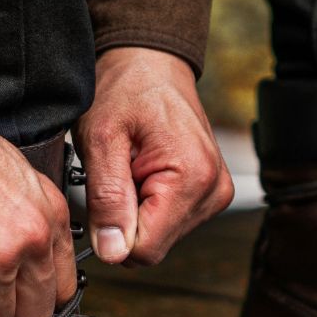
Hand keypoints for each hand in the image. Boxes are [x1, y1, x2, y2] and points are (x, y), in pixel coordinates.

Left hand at [75, 47, 233, 265]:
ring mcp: (216, 194)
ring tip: (130, 170)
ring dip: (135, 212)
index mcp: (193, 178)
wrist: (151, 63)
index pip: (146, 249)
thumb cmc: (127, 88)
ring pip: (160, 238)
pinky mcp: (210, 194)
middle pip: (154, 247)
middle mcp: (213, 191)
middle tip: (117, 175)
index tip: (101, 198)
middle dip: (124, 220)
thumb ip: (107, 199)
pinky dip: (148, 205)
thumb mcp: (102, 139)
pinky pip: (169, 223)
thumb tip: (113, 253)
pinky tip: (143, 173)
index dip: (111, 233)